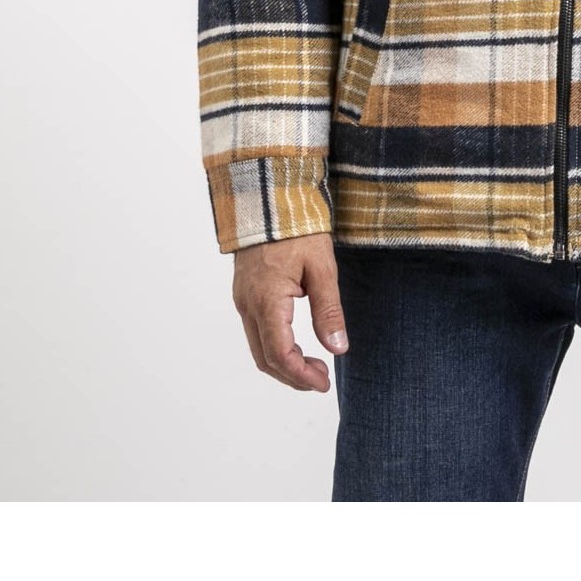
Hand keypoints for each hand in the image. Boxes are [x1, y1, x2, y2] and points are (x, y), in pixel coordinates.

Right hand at [232, 235, 347, 391]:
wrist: (269, 197)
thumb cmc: (297, 228)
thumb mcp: (321, 268)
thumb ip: (328, 311)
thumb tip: (338, 348)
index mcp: (267, 300)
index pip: (279, 354)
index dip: (301, 376)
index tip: (324, 383)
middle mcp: (248, 305)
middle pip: (265, 358)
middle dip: (293, 376)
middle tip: (322, 378)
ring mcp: (243, 300)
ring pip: (258, 347)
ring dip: (284, 363)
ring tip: (314, 364)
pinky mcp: (245, 294)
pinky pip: (256, 331)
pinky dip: (275, 347)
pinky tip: (297, 343)